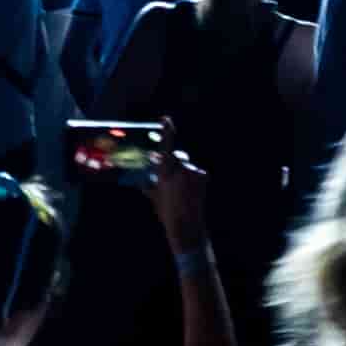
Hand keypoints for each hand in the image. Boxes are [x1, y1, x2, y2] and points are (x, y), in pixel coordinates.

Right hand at [146, 137, 213, 254]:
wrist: (186, 226)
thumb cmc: (167, 213)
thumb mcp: (155, 197)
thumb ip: (149, 183)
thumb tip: (143, 177)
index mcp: (163, 173)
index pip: (165, 146)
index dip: (166, 131)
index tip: (165, 119)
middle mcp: (178, 169)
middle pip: (177, 156)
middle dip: (174, 163)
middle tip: (173, 176)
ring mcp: (191, 172)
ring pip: (186, 165)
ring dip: (184, 172)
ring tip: (182, 190)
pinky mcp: (202, 175)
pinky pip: (196, 172)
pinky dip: (194, 178)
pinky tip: (191, 191)